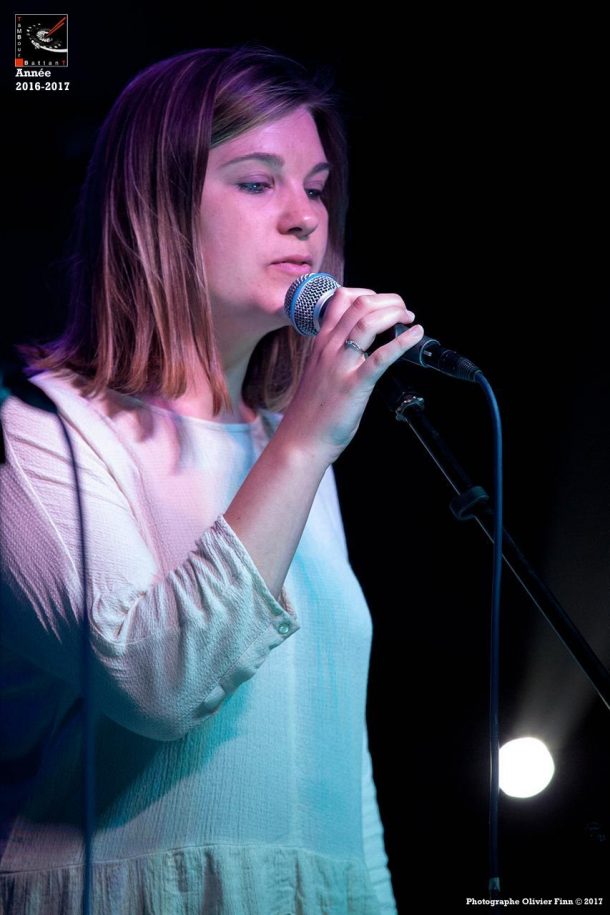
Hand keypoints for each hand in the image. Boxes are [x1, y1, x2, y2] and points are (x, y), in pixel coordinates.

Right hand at [278, 287, 423, 464]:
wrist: (301, 440)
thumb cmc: (311, 411)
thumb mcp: (318, 371)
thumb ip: (334, 354)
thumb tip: (359, 346)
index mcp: (321, 343)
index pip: (341, 299)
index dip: (368, 294)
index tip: (383, 305)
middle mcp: (329, 348)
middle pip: (359, 304)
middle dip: (388, 300)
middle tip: (403, 311)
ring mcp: (340, 366)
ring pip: (368, 322)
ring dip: (394, 313)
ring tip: (408, 318)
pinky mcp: (353, 385)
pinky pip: (379, 357)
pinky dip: (401, 342)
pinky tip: (414, 336)